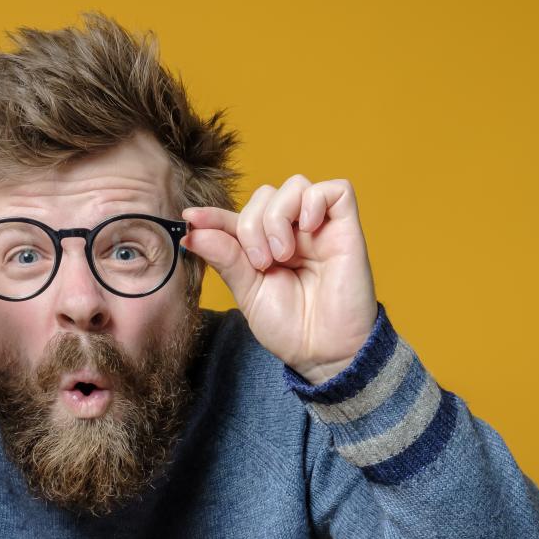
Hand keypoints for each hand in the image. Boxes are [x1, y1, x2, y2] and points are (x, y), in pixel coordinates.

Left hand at [181, 175, 378, 383]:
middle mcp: (293, 233)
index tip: (191, 220)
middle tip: (260, 263)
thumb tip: (192, 231)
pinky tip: (307, 229)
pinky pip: (336, 190)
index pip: (237, 217)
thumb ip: (225, 258)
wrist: (323, 352)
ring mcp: (320, 229)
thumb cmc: (289, 327)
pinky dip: (315, 201)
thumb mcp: (247, 292)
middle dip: (252, 225)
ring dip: (278, 216)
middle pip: (265, 195)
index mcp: (265, 246)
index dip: (213, 215)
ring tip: (282, 255)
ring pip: (295, 185)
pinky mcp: (347, 229)